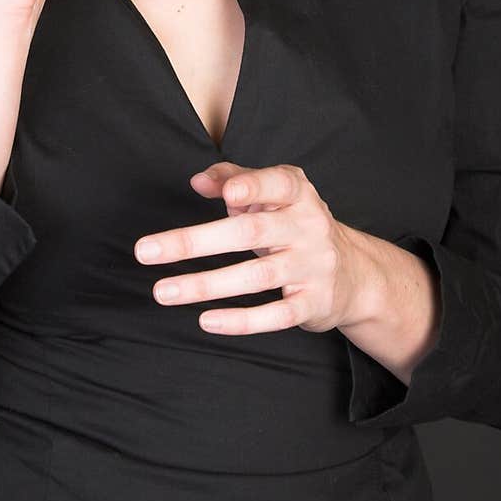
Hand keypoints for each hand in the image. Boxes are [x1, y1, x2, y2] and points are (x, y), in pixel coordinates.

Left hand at [133, 161, 371, 335]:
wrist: (354, 273)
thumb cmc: (295, 225)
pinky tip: (207, 321)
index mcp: (297, 193)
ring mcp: (313, 266)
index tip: (227, 191)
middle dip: (196, 242)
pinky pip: (276, 315)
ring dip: (206, 285)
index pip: (276, 183)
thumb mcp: (272, 196)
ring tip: (163, 291)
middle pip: (251, 233)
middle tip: (147, 251)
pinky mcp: (314, 303)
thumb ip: (234, 179)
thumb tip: (197, 181)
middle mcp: (308, 226)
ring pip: (257, 277)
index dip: (253, 186)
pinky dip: (242, 321)